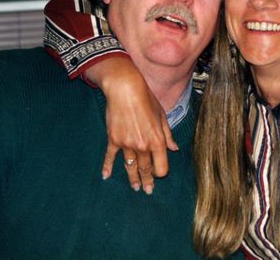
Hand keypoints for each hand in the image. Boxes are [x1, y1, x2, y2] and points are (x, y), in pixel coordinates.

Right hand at [85, 56, 177, 193]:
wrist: (125, 90)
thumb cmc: (146, 99)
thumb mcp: (162, 116)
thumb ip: (167, 135)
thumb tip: (174, 148)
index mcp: (157, 141)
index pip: (161, 167)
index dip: (160, 172)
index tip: (158, 174)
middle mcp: (143, 146)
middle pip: (146, 170)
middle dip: (147, 181)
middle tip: (147, 190)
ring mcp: (127, 144)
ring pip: (130, 166)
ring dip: (132, 179)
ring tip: (134, 188)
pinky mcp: (114, 139)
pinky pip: (111, 157)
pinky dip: (107, 167)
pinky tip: (106, 176)